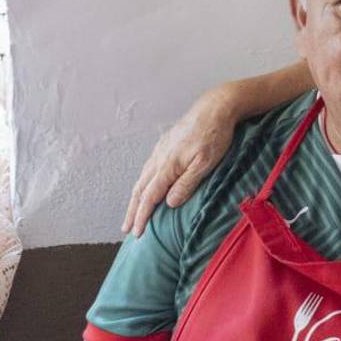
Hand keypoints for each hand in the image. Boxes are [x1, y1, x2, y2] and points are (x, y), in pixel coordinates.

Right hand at [122, 91, 237, 235]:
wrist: (214, 108)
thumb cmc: (214, 136)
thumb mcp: (204, 163)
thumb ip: (187, 184)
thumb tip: (169, 204)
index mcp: (167, 166)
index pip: (150, 197)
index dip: (142, 216)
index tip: (136, 232)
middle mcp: (159, 159)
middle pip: (140, 190)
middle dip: (133, 211)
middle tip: (126, 229)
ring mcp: (160, 151)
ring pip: (143, 179)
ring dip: (136, 198)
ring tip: (132, 213)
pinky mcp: (165, 145)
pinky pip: (148, 169)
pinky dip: (143, 184)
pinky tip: (146, 187)